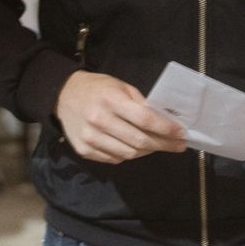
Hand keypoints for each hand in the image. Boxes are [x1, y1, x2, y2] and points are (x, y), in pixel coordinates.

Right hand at [54, 71, 187, 163]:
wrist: (62, 95)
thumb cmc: (97, 88)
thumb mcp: (120, 86)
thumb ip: (140, 103)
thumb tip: (164, 122)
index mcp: (111, 100)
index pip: (145, 119)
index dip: (166, 129)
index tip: (182, 134)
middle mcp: (99, 120)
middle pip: (139, 141)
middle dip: (163, 144)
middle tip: (178, 145)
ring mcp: (90, 138)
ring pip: (129, 154)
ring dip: (147, 151)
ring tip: (155, 145)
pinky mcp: (84, 150)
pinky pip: (115, 159)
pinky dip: (128, 155)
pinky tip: (133, 146)